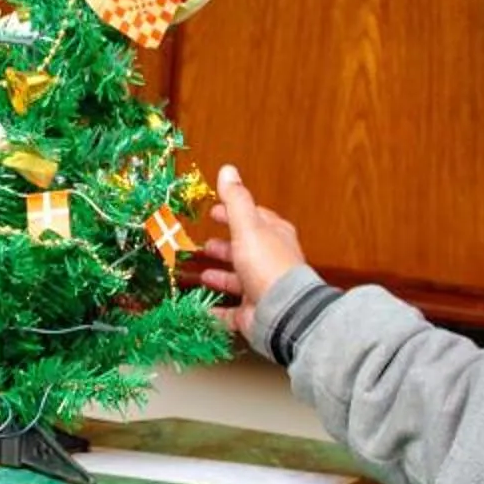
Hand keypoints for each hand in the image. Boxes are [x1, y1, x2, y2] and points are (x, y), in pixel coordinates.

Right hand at [193, 164, 308, 344]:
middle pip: (245, 250)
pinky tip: (201, 309)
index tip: (214, 211)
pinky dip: (216, 311)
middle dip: (226, 246)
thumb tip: (228, 169)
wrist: (282, 311)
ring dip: (221, 276)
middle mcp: (270, 262)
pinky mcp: (253, 314)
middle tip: (206, 243)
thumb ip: (236, 200)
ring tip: (202, 272)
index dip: (234, 213)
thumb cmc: (266, 264)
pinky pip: (231, 313)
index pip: (254, 219)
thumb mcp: (248, 226)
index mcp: (274, 237)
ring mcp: (262, 289)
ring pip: (238, 280)